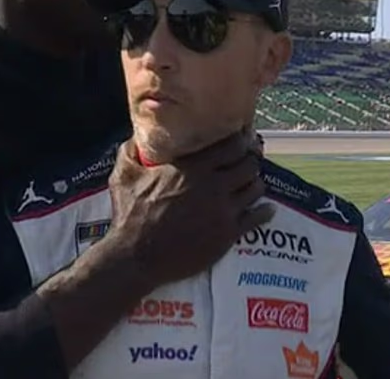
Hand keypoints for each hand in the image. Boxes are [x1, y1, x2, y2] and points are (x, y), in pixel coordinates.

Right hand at [106, 132, 274, 288]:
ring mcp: (223, 211)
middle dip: (250, 159)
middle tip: (248, 159)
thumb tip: (140, 132)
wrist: (136, 257)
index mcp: (192, 167)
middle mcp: (213, 185)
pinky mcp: (227, 235)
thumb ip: (133, 148)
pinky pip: (258, 218)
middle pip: (249, 163)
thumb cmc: (129, 214)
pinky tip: (265, 209)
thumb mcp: (124, 173)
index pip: (232, 145)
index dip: (240, 139)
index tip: (240, 138)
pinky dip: (264, 211)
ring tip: (250, 182)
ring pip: (256, 188)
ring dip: (255, 183)